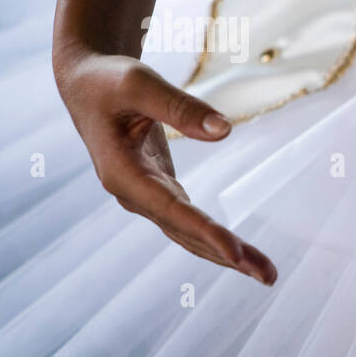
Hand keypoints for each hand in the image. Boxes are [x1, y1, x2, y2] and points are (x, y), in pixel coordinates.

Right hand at [54, 48, 276, 283]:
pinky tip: (242, 254)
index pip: (171, 210)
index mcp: (122, 174)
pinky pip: (189, 222)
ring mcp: (145, 196)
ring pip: (189, 234)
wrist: (86, 83)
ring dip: (228, 255)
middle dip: (228, 257)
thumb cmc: (109, 80)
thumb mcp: (140, 83)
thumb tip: (226, 130)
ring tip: (267, 274)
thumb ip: (181, 108)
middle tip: (269, 277)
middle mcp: (132, 194)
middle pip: (185, 234)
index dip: (205, 232)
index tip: (237, 252)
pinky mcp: (158, 190)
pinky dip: (215, 238)